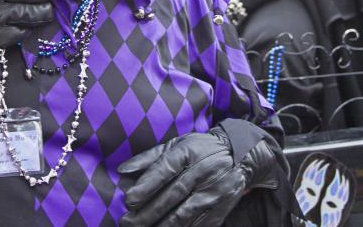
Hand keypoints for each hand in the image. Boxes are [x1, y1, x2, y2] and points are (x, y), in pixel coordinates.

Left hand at [118, 125, 278, 226]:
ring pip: (183, 214)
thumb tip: (123, 170)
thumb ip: (149, 157)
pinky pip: (197, 225)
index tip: (129, 198)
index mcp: (188, 152)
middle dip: (147, 211)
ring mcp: (211, 193)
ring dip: (161, 225)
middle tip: (127, 222)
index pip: (166, 169)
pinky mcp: (218, 210)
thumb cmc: (200, 149)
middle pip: (172, 194)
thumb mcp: (177, 144)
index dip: (147, 185)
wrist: (239, 156)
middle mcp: (200, 172)